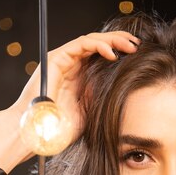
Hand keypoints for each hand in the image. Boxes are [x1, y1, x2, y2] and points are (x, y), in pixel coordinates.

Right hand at [0, 31, 140, 172]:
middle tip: (137, 45)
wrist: (38, 133)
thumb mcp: (88, 116)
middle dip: (119, 42)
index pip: (101, 59)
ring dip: (112, 40)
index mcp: (79, 79)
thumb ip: (98, 102)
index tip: (137, 57)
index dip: (120, 54)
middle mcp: (71, 67)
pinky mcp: (56, 58)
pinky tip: (112, 53)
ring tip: (129, 46)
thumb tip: (119, 93)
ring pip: (91, 41)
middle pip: (98, 46)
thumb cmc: (58, 129)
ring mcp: (63, 61)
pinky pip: (81, 45)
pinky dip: (98, 45)